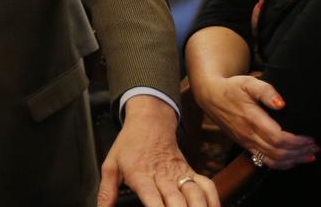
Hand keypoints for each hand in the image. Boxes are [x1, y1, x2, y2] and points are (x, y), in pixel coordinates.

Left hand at [98, 96, 218, 206]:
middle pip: (177, 202)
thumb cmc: (130, 144)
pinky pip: (207, 186)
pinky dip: (213, 200)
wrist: (150, 122)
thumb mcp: (111, 165)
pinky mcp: (191, 171)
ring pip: (196, 195)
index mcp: (141, 175)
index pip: (152, 199)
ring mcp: (179, 174)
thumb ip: (106, 191)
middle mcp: (162, 176)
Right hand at [194, 76, 317, 169]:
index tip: (311, 137)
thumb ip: (266, 91)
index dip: (297, 141)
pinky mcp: (245, 146)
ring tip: (310, 155)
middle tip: (316, 147)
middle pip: (278, 152)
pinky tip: (294, 160)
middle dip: (300, 152)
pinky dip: (282, 164)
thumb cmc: (232, 88)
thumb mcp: (248, 82)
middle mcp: (248, 134)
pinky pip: (265, 161)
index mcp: (251, 118)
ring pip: (273, 160)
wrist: (211, 96)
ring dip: (293, 160)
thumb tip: (282, 104)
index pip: (278, 138)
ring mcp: (246, 142)